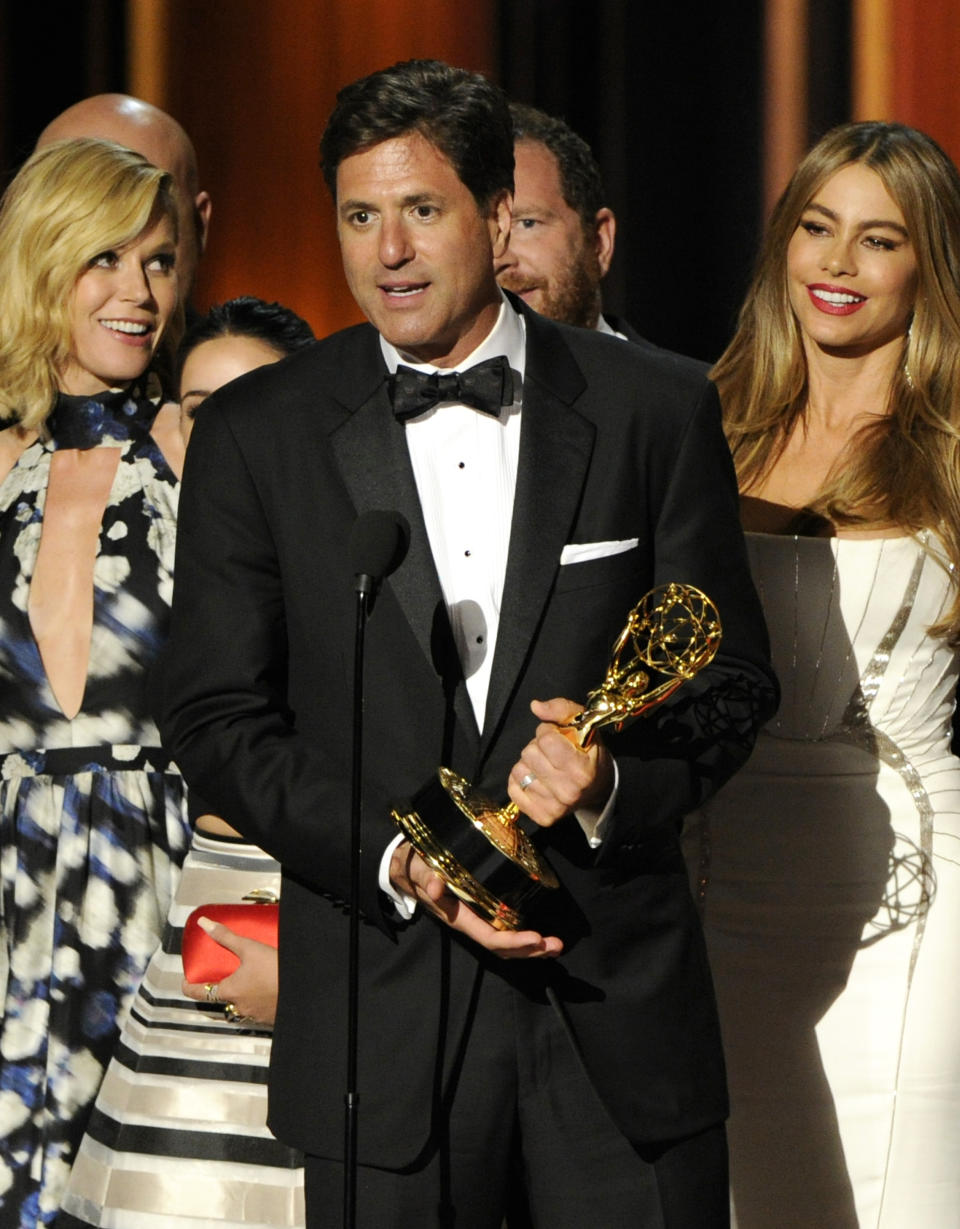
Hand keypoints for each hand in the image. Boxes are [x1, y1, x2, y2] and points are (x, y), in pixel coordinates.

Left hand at [182, 917, 278, 1024]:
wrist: (305, 989)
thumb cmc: (275, 970)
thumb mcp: (249, 948)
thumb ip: (225, 937)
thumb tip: (204, 924)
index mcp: (229, 991)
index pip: (200, 994)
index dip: (190, 988)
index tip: (185, 984)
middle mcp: (238, 1007)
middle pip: (219, 1001)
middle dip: (217, 992)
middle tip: (218, 980)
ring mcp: (253, 1015)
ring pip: (238, 1008)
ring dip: (237, 998)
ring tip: (244, 984)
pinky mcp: (268, 1019)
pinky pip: (254, 1013)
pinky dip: (254, 1003)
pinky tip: (263, 993)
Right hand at [389, 841, 562, 958]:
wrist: (408, 871)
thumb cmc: (417, 869)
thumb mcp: (419, 870)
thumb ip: (427, 878)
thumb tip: (436, 887)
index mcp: (459, 917)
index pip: (489, 937)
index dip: (513, 941)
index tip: (536, 938)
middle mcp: (470, 924)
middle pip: (502, 948)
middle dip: (529, 949)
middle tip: (555, 945)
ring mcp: (477, 920)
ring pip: (505, 944)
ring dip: (531, 947)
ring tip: (555, 946)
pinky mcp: (481, 913)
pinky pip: (503, 932)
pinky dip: (523, 938)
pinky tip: (540, 938)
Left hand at [507, 697, 614, 826]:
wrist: (599, 789)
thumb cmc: (588, 752)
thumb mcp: (583, 725)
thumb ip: (561, 709)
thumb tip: (535, 706)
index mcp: (582, 770)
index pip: (546, 739)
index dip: (548, 731)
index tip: (557, 735)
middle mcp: (569, 792)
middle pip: (529, 754)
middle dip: (537, 747)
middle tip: (551, 752)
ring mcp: (555, 807)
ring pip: (519, 771)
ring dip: (528, 764)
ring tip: (545, 765)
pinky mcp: (542, 817)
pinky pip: (513, 789)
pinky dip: (520, 780)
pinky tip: (536, 778)